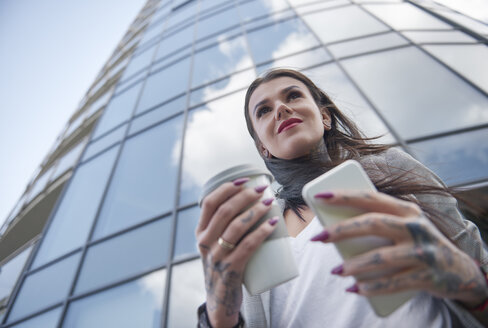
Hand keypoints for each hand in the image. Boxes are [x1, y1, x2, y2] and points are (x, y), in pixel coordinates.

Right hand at [196, 178, 277, 326]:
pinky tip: (272, 223)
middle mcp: (205, 242)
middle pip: (224, 211)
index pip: (209, 203)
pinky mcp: (231, 269)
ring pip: (236, 226)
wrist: (220, 301)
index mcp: (200, 232)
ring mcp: (217, 256)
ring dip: (255, 210)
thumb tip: (249, 201)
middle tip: (262, 190)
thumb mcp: (215, 245)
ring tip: (270, 202)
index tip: (244, 180)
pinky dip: (262, 231)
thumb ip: (223, 227)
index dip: (227, 188)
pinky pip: (248, 245)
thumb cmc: (223, 265)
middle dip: (245, 196)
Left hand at [311, 190, 487, 306]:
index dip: (344, 196)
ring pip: (382, 257)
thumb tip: (336, 227)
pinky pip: (394, 283)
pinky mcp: (427, 276)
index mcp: (407, 210)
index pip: (371, 198)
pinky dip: (372, 288)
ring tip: (336, 271)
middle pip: (372, 223)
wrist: (461, 271)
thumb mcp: (405, 225)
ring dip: (355, 265)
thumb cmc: (420, 243)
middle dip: (342, 230)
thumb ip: (379, 221)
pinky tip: (355, 289)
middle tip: (318, 237)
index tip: (320, 197)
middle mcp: (415, 227)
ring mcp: (422, 251)